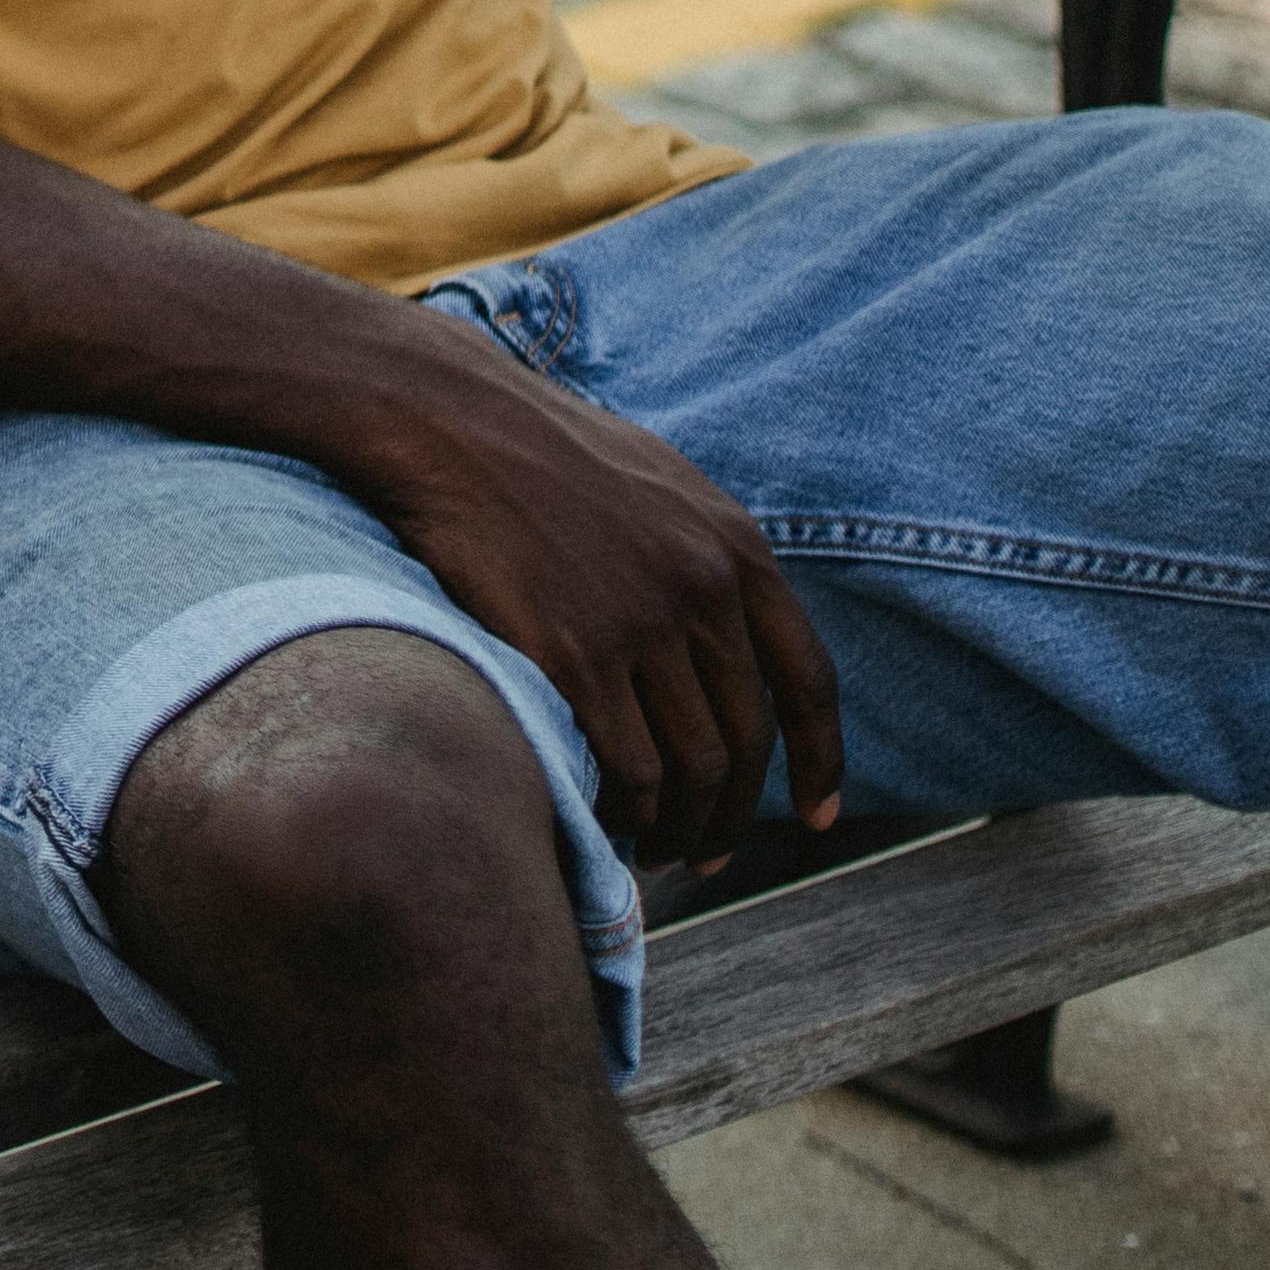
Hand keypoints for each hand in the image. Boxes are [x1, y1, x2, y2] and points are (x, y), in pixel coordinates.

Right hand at [334, 315, 843, 868]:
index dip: (822, 761)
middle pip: (746, 741)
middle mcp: (702, 591)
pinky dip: (628, 813)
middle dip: (736, 812)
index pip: (807, 682)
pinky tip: (608, 821)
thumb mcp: (660, 484)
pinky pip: (627, 767)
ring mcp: (638, 624)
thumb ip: (707, 557)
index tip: (818, 816)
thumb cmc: (539, 449)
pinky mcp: (570, 653)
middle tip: (712, 850)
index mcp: (736, 549)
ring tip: (658, 848)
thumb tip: (730, 634)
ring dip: (683, 826)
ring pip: (691, 767)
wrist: (448, 419)